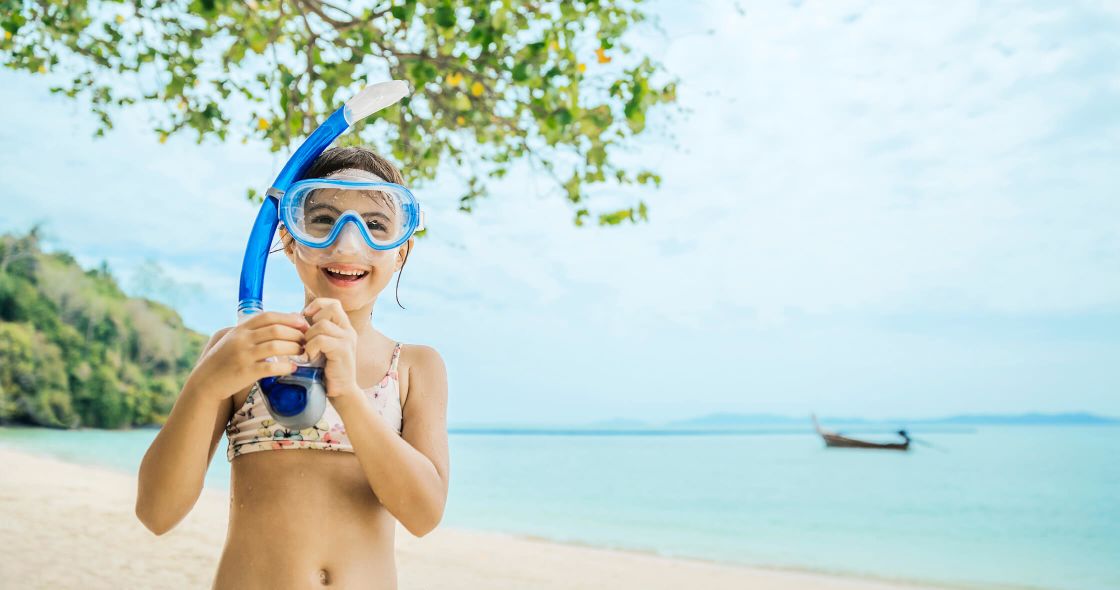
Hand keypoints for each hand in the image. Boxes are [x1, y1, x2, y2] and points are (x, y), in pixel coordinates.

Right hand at [193, 312, 309, 401]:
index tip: (303, 323)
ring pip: (275, 346)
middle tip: (307, 339)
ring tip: (303, 352)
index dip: (289, 318)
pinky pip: (271, 368)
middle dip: (296, 334)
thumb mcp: (236, 339)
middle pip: (276, 330)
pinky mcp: (245, 372)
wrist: (206, 381)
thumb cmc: (225, 359)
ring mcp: (243, 356)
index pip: (268, 316)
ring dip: (294, 348)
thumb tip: (284, 322)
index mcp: (240, 329)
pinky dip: (286, 367)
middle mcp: (242, 339)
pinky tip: (294, 368)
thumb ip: (254, 331)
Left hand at [302, 298, 361, 399]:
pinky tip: (309, 357)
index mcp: (344, 327)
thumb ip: (312, 331)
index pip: (334, 303)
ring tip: (307, 350)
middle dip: (313, 321)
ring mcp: (347, 339)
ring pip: (323, 325)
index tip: (305, 315)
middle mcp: (348, 330)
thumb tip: (292, 316)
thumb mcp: (319, 346)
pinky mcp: (343, 350)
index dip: (318, 305)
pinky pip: (322, 339)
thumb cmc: (326, 370)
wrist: (340, 391)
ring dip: (309, 337)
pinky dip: (311, 347)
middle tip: (306, 337)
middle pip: (331, 309)